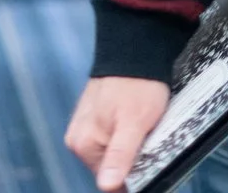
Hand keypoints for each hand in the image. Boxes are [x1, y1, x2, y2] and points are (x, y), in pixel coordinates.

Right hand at [65, 77, 169, 191]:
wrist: (134, 49)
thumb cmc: (137, 84)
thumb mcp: (135, 123)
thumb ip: (120, 155)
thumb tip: (106, 185)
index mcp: (84, 145)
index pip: (111, 183)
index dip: (134, 176)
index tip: (149, 160)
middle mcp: (78, 139)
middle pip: (112, 168)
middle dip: (133, 159)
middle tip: (148, 137)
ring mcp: (85, 128)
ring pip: (114, 153)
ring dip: (131, 147)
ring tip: (142, 125)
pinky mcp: (94, 119)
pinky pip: (112, 139)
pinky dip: (127, 135)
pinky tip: (136, 120)